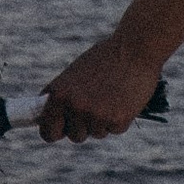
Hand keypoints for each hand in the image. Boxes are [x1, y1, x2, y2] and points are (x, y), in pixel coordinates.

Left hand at [37, 31, 163, 141]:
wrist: (136, 47)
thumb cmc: (105, 58)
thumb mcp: (74, 74)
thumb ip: (61, 97)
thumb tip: (47, 119)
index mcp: (59, 95)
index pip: (48, 132)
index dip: (56, 132)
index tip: (63, 129)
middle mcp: (75, 107)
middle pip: (75, 136)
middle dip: (85, 126)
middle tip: (97, 105)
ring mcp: (96, 116)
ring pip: (97, 134)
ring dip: (104, 121)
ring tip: (114, 96)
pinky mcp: (118, 120)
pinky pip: (115, 129)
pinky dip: (121, 118)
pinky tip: (125, 98)